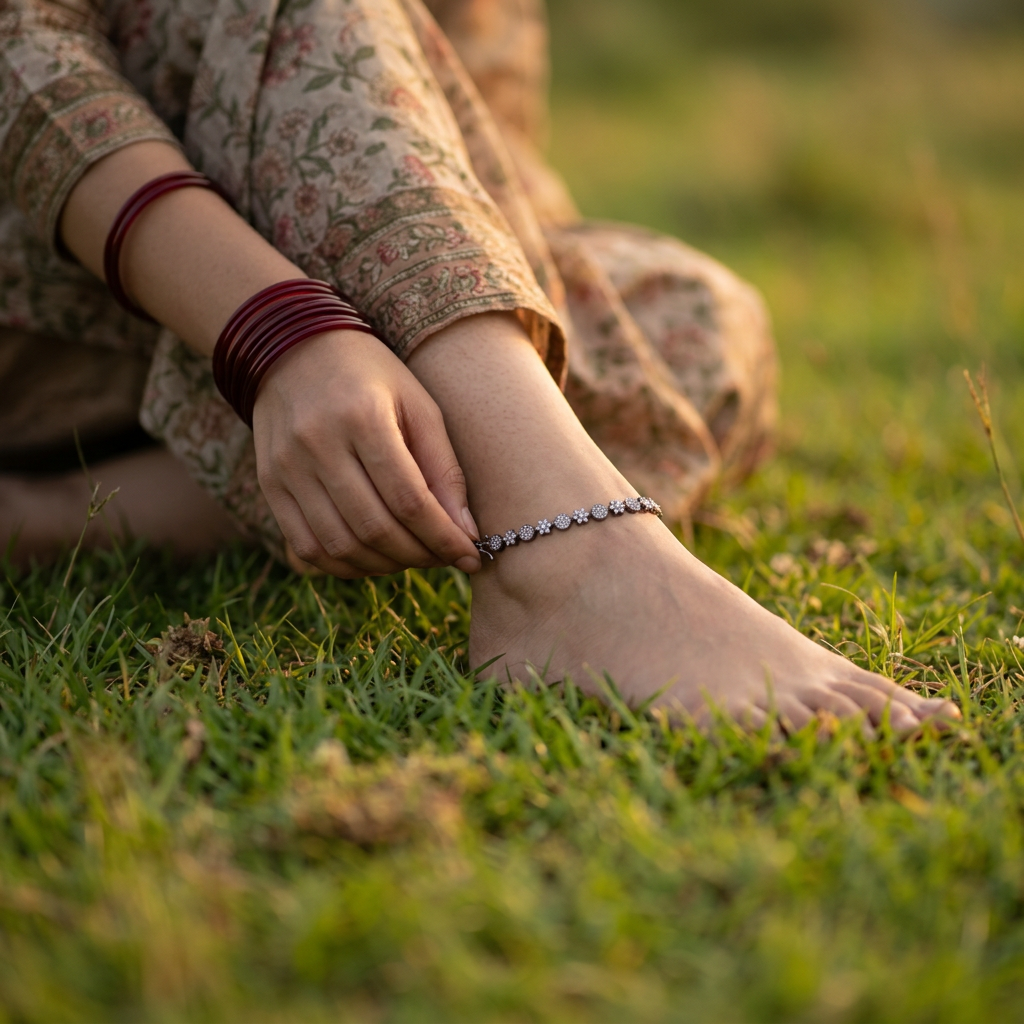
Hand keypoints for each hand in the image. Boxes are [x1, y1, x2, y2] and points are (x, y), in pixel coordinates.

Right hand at [252, 329, 481, 577]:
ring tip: (412, 557)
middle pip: (375, 528)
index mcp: (363, 417)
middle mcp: (319, 444)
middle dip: (419, 556)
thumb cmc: (371, 376)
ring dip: (385, 566)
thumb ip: (444, 469)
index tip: (471, 558)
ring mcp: (287, 467)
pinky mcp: (269, 484)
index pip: (409, 500)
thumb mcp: (419, 405)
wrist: (292, 346)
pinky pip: (306, 546)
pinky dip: (344, 566)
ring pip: (340, 545)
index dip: (444, 538)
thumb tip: (467, 534)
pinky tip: (372, 559)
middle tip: (444, 558)